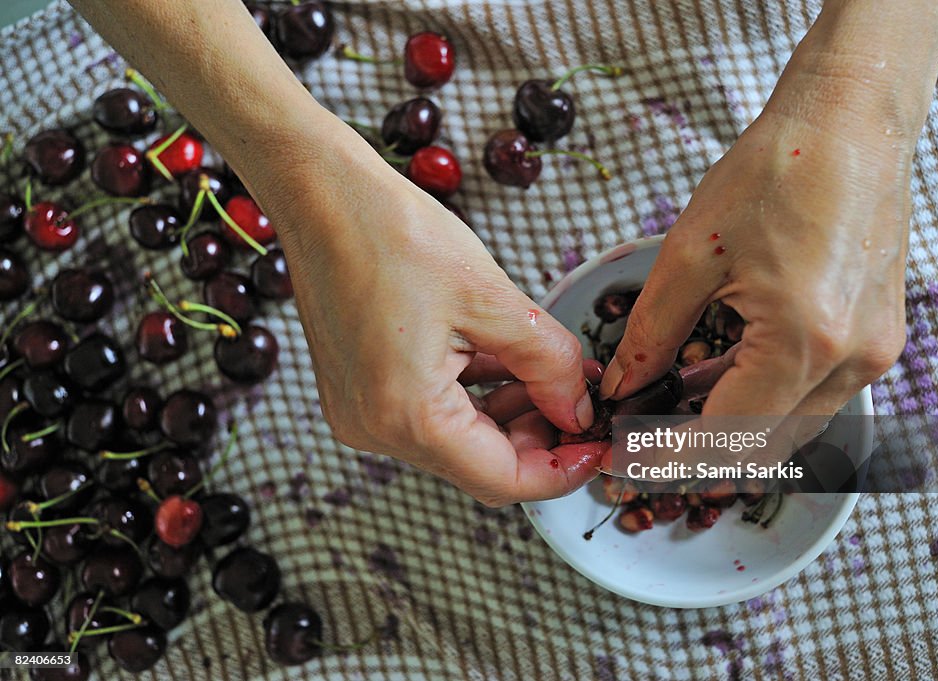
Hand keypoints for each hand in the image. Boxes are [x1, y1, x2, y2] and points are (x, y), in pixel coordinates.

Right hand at [240, 111, 598, 505]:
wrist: (321, 195)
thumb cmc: (390, 233)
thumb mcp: (492, 298)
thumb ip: (548, 363)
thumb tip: (578, 407)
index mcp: (406, 415)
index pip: (503, 480)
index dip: (561, 469)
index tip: (596, 445)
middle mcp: (375, 429)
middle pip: (480, 465)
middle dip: (538, 437)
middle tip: (580, 399)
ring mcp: (361, 414)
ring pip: (458, 441)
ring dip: (509, 415)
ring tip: (550, 371)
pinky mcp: (358, 393)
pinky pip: (431, 415)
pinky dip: (474, 397)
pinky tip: (507, 362)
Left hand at [600, 103, 908, 429]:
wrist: (850, 122)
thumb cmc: (775, 171)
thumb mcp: (689, 255)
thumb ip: (650, 333)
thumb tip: (622, 384)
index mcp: (804, 340)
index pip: (727, 434)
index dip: (668, 456)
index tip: (626, 461)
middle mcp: (852, 359)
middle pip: (765, 443)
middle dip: (697, 451)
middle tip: (640, 439)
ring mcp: (874, 350)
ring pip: (793, 424)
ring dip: (733, 424)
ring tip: (671, 404)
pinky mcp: (877, 335)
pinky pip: (816, 393)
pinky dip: (766, 396)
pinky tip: (720, 376)